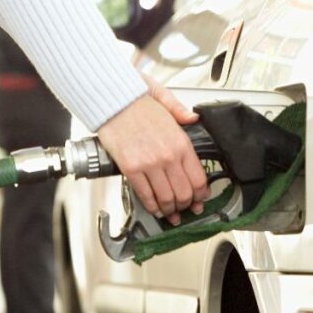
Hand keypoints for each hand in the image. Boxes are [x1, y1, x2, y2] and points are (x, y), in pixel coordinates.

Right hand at [97, 77, 209, 224]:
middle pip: (184, 193)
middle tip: (184, 210)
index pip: (198, 178)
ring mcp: (149, 164)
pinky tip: (154, 209)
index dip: (200, 195)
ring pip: (166, 198)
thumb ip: (181, 112)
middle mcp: (168, 156)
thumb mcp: (165, 99)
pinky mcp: (131, 168)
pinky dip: (151, 206)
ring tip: (169, 214)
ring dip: (169, 210)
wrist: (112, 100)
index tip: (199, 199)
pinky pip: (145, 195)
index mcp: (180, 141)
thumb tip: (193, 118)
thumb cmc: (135, 99)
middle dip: (185, 206)